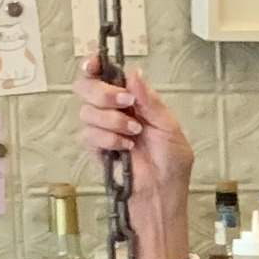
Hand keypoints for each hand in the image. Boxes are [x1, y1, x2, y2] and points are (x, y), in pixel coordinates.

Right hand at [76, 65, 197, 258]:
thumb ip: (150, 101)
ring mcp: (103, 130)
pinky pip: (88, 134)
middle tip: (126, 103)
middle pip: (87, 87)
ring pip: (87, 111)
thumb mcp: (169, 127)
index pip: (106, 75)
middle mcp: (114, 112)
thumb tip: (134, 74)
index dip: (95, 65)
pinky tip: (125, 148)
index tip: (94, 63)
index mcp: (133, 101)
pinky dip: (108, 139)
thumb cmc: (172, 165)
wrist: (162, 195)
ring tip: (134, 135)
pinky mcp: (96, 149)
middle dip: (104, 93)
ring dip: (112, 121)